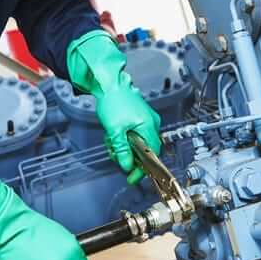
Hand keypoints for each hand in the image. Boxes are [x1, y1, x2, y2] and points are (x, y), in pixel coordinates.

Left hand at [67, 29, 161, 183]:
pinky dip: (124, 139)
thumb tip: (127, 165)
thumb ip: (122, 150)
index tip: (132, 177)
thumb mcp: (114, 130)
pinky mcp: (139, 118)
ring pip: (138, 143)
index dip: (142, 169)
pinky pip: (135, 135)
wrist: (108, 83)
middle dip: (129, 156)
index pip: (152, 155)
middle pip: (145, 150)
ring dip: (124, 147)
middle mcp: (151, 123)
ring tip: (111, 142)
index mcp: (149, 126)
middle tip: (116, 156)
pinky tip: (114, 135)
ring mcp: (146, 120)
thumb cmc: (113, 100)